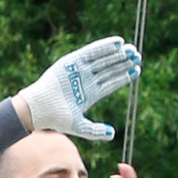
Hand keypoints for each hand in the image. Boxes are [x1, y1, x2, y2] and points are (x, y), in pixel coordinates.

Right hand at [22, 34, 139, 138]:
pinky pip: (92, 51)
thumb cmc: (56, 118)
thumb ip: (96, 131)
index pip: (111, 82)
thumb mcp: (80, 126)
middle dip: (124, 62)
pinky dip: (105, 46)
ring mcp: (79, 70)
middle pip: (109, 68)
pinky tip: (118, 43)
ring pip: (103, 59)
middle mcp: (86, 80)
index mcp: (89, 93)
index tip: (137, 69)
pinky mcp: (72, 61)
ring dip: (117, 54)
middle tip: (138, 56)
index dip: (124, 76)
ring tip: (132, 49)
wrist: (40, 108)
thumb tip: (113, 134)